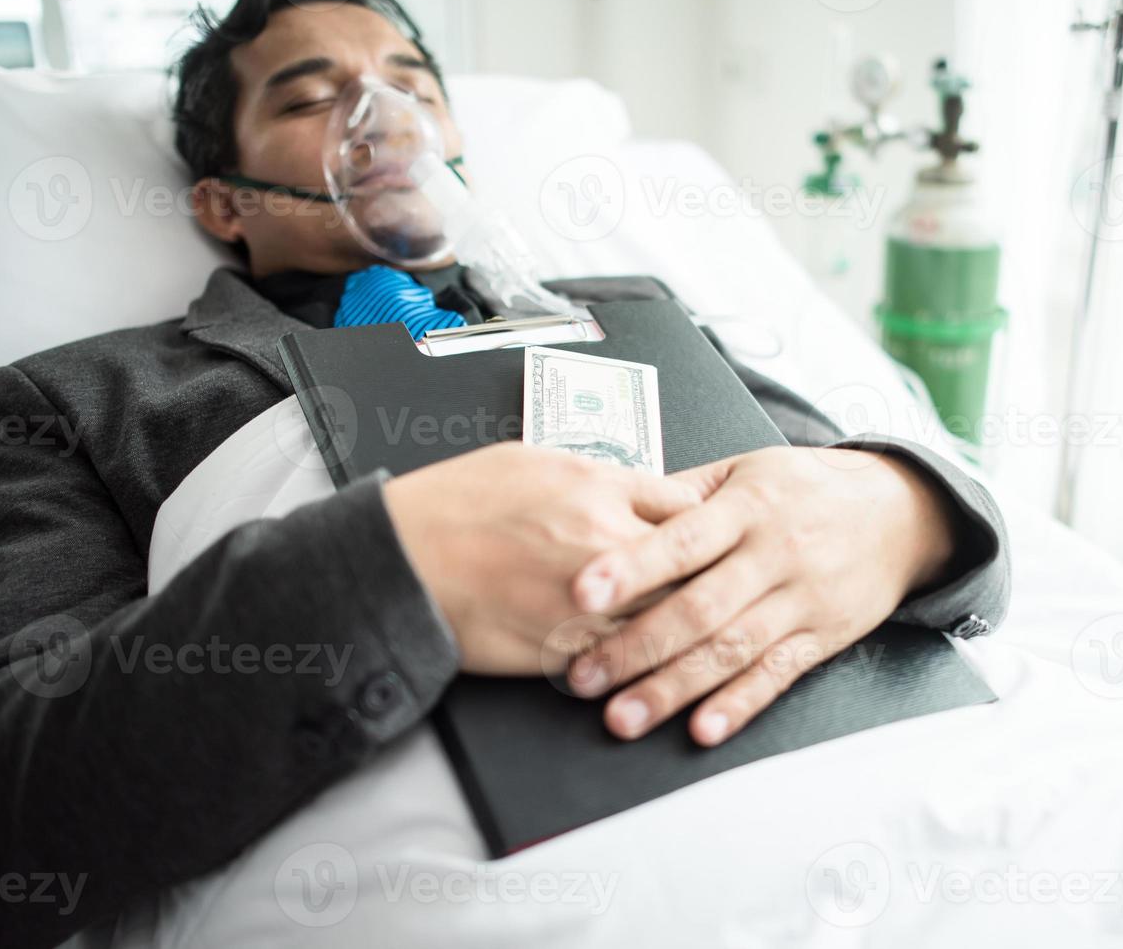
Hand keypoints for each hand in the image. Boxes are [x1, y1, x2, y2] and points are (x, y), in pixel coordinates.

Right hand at [383, 442, 703, 675]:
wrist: (401, 557)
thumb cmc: (455, 503)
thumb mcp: (533, 460)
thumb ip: (596, 477)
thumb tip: (634, 488)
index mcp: (598, 487)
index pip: (688, 507)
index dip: (703, 526)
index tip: (708, 538)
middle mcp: (603, 540)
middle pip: (692, 567)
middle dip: (706, 579)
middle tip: (721, 589)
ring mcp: (588, 599)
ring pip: (666, 619)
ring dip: (679, 627)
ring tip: (697, 633)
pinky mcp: (564, 646)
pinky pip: (623, 657)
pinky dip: (637, 660)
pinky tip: (647, 662)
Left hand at [564, 446, 956, 745]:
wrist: (899, 513)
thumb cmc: (808, 489)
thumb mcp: (747, 469)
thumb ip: (683, 491)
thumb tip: (613, 506)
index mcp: (746, 509)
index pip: (683, 539)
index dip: (632, 567)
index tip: (582, 591)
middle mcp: (772, 555)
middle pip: (700, 607)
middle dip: (637, 646)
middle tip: (584, 676)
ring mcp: (799, 600)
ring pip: (731, 649)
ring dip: (674, 688)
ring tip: (624, 715)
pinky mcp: (820, 637)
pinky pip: (777, 675)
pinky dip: (740, 704)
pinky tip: (704, 728)